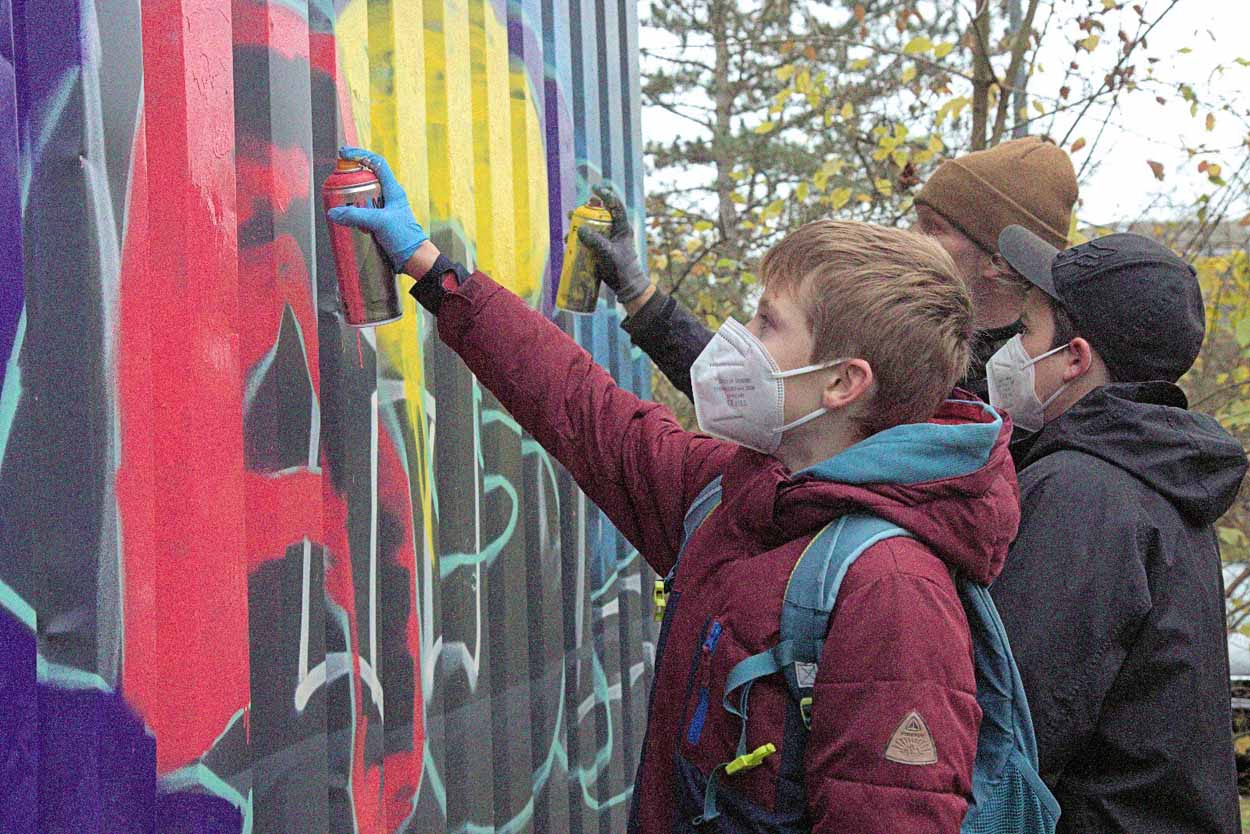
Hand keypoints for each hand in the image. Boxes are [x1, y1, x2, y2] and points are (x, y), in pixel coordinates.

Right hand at [326, 147, 428, 271]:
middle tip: (336, 182)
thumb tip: (333, 212)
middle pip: (367, 179)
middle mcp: (389, 197)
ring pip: (364, 197)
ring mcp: (384, 210)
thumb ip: (356, 216)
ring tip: (337, 201)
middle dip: (351, 178)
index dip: (361, 155)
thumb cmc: (405, 237)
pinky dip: (353, 213)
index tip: (344, 154)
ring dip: (351, 198)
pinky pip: (363, 213)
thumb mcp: (379, 223)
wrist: (414, 259)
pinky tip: (345, 219)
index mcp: (393, 190)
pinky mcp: (379, 223)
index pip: (377, 163)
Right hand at [576, 185, 650, 303]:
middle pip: (601, 215)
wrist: (626, 288)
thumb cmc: (621, 269)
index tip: (595, 189)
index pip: (616, 206)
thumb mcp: (607, 253)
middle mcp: (615, 232)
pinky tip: (568, 241)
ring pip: (593, 227)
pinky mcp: (601, 251)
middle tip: (576, 208)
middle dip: (587, 210)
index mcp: (622, 228)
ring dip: (580, 223)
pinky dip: (578, 239)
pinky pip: (588, 241)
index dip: (606, 195)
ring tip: (569, 220)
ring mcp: (608, 242)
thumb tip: (579, 228)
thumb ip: (595, 240)